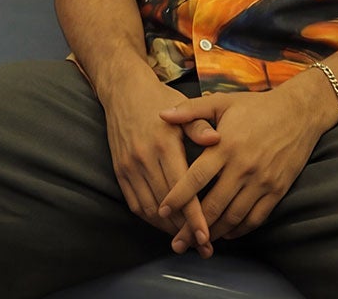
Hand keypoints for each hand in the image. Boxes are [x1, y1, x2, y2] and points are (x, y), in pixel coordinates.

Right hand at [97, 73, 221, 255]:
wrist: (124, 91)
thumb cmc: (160, 100)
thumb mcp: (184, 108)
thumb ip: (200, 126)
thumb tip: (217, 139)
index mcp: (164, 145)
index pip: (181, 190)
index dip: (194, 216)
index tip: (206, 236)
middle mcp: (144, 159)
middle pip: (166, 205)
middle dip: (185, 229)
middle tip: (203, 246)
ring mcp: (129, 167)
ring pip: (150, 209)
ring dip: (168, 228)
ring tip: (188, 240)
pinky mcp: (120, 171)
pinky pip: (135, 204)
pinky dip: (151, 219)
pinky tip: (167, 225)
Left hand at [156, 78, 335, 248]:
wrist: (299, 113)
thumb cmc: (257, 107)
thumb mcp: (222, 102)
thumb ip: (190, 110)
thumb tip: (162, 115)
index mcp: (226, 146)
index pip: (196, 178)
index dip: (178, 197)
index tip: (163, 211)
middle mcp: (243, 167)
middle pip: (213, 205)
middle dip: (192, 227)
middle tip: (177, 243)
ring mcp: (262, 181)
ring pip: (233, 216)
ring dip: (215, 232)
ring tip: (199, 243)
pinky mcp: (277, 190)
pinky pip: (255, 218)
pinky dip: (239, 230)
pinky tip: (227, 233)